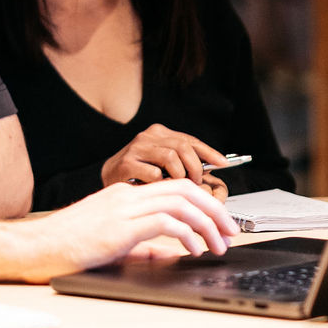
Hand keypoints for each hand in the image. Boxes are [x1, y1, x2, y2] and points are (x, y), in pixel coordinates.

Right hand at [14, 180, 235, 281]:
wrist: (34, 248)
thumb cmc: (65, 247)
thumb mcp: (112, 243)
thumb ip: (142, 245)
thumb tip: (170, 253)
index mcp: (125, 196)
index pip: (175, 189)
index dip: (204, 203)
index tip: (220, 224)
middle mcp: (127, 195)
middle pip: (185, 189)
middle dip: (215, 210)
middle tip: (231, 232)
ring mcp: (123, 209)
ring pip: (181, 203)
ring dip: (208, 223)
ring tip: (219, 245)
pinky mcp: (120, 227)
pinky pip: (166, 223)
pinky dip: (188, 235)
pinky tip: (194, 251)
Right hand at [101, 124, 228, 189]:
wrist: (104, 184)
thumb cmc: (135, 178)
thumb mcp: (161, 166)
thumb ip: (182, 164)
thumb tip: (212, 171)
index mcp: (157, 134)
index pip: (189, 140)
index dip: (209, 152)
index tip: (223, 163)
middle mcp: (146, 137)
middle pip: (183, 147)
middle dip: (196, 168)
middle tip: (198, 184)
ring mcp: (135, 149)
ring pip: (171, 158)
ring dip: (180, 176)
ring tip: (179, 189)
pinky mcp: (125, 165)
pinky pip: (155, 174)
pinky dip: (163, 185)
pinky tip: (160, 193)